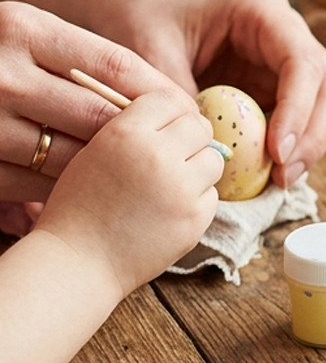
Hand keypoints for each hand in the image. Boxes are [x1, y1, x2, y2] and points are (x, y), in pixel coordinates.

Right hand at [0, 1, 181, 206]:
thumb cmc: (4, 59)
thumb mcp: (37, 39)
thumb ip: (91, 62)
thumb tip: (175, 103)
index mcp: (22, 28)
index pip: (115, 65)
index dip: (160, 93)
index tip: (190, 112)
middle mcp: (1, 73)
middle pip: (99, 117)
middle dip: (146, 137)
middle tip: (180, 151)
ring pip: (74, 156)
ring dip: (113, 169)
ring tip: (144, 174)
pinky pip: (36, 184)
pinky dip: (70, 188)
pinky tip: (93, 187)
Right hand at [33, 86, 223, 298]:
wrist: (77, 263)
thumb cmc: (80, 206)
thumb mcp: (94, 152)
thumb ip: (133, 128)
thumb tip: (178, 110)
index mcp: (125, 133)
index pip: (170, 100)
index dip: (170, 112)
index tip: (167, 124)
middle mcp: (157, 155)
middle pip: (199, 126)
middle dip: (189, 137)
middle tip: (174, 154)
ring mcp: (181, 188)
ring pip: (212, 158)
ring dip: (197, 167)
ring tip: (170, 183)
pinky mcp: (196, 217)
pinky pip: (212, 194)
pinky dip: (197, 199)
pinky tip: (168, 210)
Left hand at [86, 0, 325, 186]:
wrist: (126, 6)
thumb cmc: (138, 18)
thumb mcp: (152, 55)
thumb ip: (184, 100)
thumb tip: (216, 150)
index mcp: (261, 10)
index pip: (302, 62)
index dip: (298, 109)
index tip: (277, 151)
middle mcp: (284, 32)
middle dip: (313, 133)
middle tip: (285, 174)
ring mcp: (283, 59)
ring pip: (325, 104)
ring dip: (309, 144)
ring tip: (281, 179)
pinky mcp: (274, 84)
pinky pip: (300, 118)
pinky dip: (292, 146)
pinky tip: (271, 172)